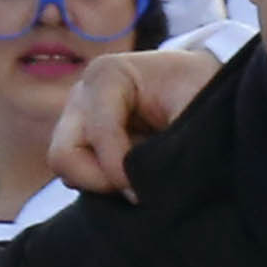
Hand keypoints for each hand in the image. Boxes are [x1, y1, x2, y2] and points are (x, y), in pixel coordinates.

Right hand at [47, 46, 226, 198]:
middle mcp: (82, 95)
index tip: (145, 191)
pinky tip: (132, 178)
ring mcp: (76, 119)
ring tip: (138, 181)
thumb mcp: (194, 110)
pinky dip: (103, 185)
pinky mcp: (81, 142)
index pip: (98, 133)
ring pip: (67, 170)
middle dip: (99, 180)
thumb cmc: (200, 89)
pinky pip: (77, 175)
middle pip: (63, 156)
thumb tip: (146, 190)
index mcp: (107, 75)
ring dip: (101, 184)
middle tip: (136, 191)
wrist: (202, 84)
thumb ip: (171, 146)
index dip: (119, 168)